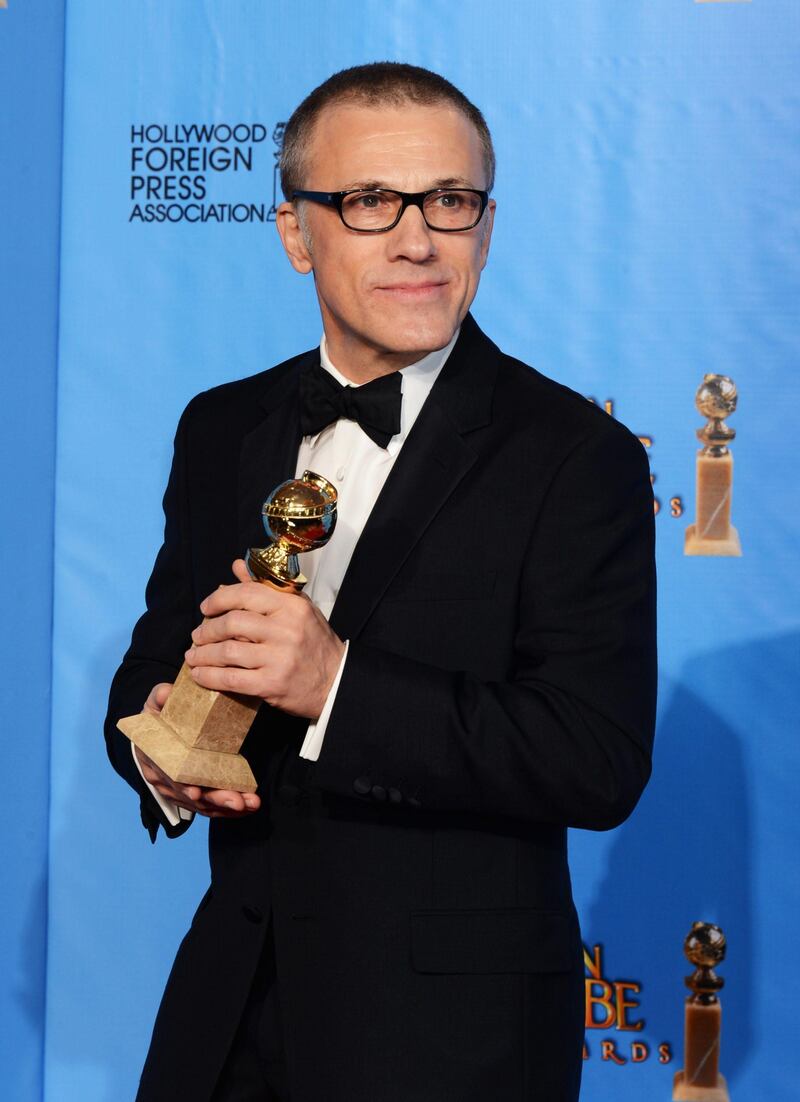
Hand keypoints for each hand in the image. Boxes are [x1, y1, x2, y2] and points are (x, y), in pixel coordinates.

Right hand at [136, 682, 260, 817]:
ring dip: (227, 807)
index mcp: (153, 757)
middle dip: (215, 799)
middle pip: (189, 795)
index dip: (181, 785)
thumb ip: (160, 697)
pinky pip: (211, 807)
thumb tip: (166, 692)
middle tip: (238, 801)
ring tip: (250, 804)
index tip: (197, 792)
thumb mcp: (155, 704)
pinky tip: (248, 807)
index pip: (167, 775)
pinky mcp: (194, 795)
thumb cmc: (157, 717)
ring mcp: (178, 791)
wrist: (156, 732)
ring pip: (203, 805)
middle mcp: (164, 780)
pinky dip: (229, 809)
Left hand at [185, 559, 344, 719]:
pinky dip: (209, 677)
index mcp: (291, 607)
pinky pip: (231, 679)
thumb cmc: (315, 644)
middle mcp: (286, 630)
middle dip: (207, 629)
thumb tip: (237, 566)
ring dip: (203, 654)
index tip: (206, 607)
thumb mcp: (298, 609)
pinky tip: (200, 675)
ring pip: (227, 651)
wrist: (336, 682)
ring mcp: (279, 658)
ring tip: (193, 656)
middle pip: (232, 623)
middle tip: (196, 635)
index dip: (218, 599)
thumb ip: (265, 588)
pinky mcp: (272, 684)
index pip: (246, 594)